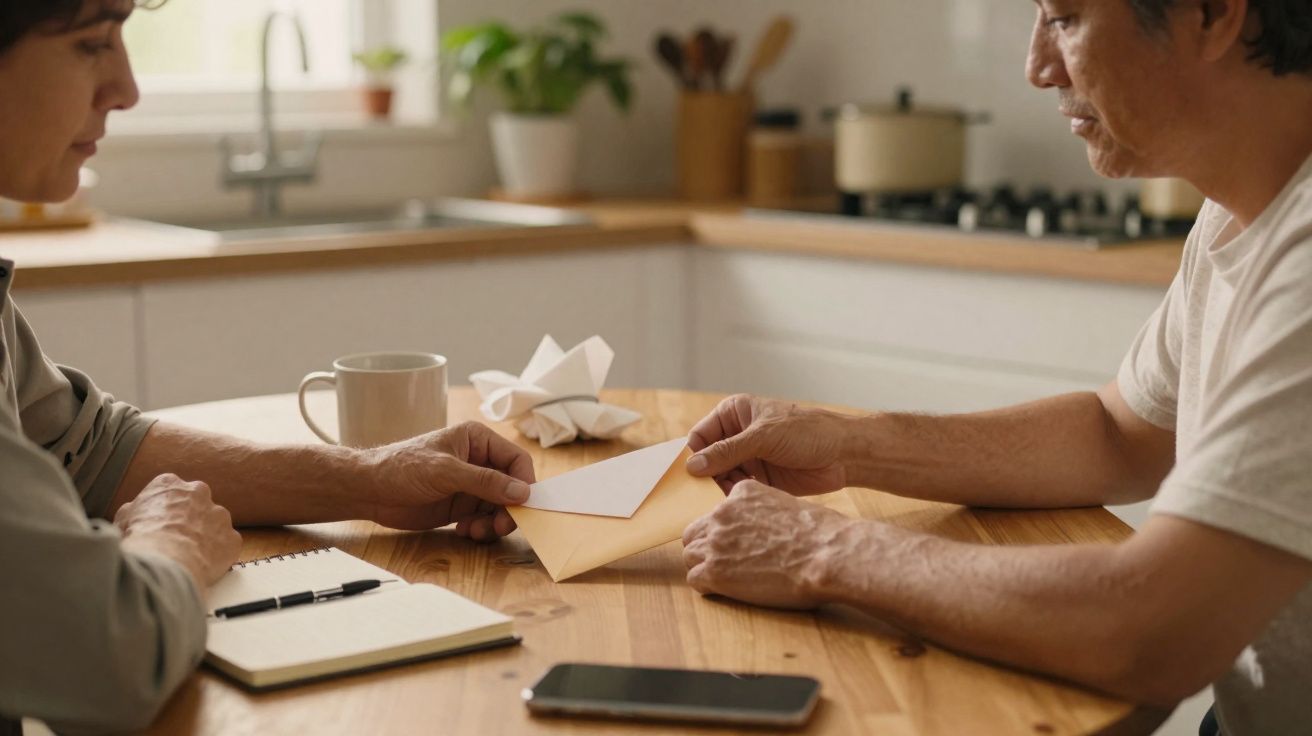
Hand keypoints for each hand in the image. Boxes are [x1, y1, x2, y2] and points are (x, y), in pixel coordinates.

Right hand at [114, 474, 241, 587]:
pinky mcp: (232, 537)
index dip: (164, 510)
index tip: (160, 523)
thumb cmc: (140, 541)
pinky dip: (217, 554)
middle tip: (177, 538)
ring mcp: (219, 515)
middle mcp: (198, 492)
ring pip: (214, 523)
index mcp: (169, 484)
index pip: (169, 491)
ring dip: (206, 536)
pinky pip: (226, 545)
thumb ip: (134, 510)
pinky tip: (202, 565)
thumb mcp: (123, 519)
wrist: (164, 562)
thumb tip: (133, 512)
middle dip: (189, 518)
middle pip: (196, 503)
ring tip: (189, 555)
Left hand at [364, 422, 535, 541]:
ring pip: (500, 507)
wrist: (370, 491)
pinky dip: (481, 529)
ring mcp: (471, 485)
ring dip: (494, 523)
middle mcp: (479, 461)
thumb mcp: (446, 472)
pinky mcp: (462, 506)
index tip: (524, 506)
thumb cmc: (402, 468)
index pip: (516, 460)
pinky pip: (485, 519)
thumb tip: (522, 491)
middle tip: (500, 527)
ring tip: (474, 531)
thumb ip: (485, 481)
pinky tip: (463, 530)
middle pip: (512, 487)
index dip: (524, 482)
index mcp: (478, 440)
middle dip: (509, 509)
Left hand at [682, 480, 854, 609]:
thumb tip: (759, 530)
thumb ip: (762, 512)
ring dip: (705, 567)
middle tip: (725, 562)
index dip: (725, 531)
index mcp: (742, 493)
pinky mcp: (715, 571)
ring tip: (728, 579)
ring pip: (691, 555)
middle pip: (695, 532)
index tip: (737, 543)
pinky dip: (707, 587)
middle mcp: (723, 513)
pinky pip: (695, 579)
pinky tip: (726, 590)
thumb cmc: (820, 535)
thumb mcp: (786, 506)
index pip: (717, 512)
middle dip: (707, 547)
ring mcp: (716, 542)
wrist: (828, 555)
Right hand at [686, 394, 852, 494]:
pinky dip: (734, 498)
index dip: (692, 455)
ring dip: (719, 490)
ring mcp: (748, 459)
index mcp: (734, 414)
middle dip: (705, 477)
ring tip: (720, 501)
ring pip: (720, 478)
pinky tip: (734, 505)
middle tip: (700, 495)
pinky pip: (737, 490)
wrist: (844, 454)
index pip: (700, 436)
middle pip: (707, 459)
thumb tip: (693, 466)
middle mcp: (737, 436)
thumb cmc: (807, 432)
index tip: (687, 476)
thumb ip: (728, 451)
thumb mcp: (763, 436)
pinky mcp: (759, 479)